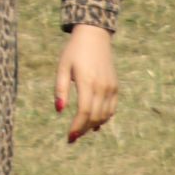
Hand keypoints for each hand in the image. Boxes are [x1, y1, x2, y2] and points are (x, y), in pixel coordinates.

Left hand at [56, 24, 117, 142]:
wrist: (94, 37)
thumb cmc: (73, 51)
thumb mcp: (62, 67)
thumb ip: (60, 89)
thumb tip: (59, 110)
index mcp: (87, 82)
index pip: (84, 111)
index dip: (77, 126)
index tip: (69, 136)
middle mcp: (102, 87)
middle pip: (95, 116)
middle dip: (84, 129)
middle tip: (73, 137)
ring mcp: (111, 87)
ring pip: (105, 114)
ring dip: (93, 125)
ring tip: (81, 131)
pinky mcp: (115, 87)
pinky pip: (111, 108)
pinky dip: (104, 118)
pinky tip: (94, 123)